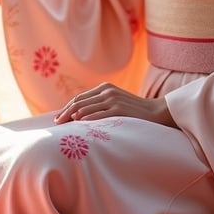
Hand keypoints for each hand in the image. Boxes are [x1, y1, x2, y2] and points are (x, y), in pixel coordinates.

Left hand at [54, 82, 175, 126]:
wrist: (156, 113)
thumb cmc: (134, 112)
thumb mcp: (116, 103)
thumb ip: (100, 105)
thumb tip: (78, 115)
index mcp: (105, 88)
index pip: (80, 97)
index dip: (67, 107)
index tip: (58, 118)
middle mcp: (107, 91)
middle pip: (79, 102)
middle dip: (65, 112)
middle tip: (56, 124)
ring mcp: (113, 100)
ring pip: (86, 108)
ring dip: (72, 116)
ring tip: (63, 126)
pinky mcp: (119, 110)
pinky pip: (98, 115)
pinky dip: (86, 119)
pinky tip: (78, 124)